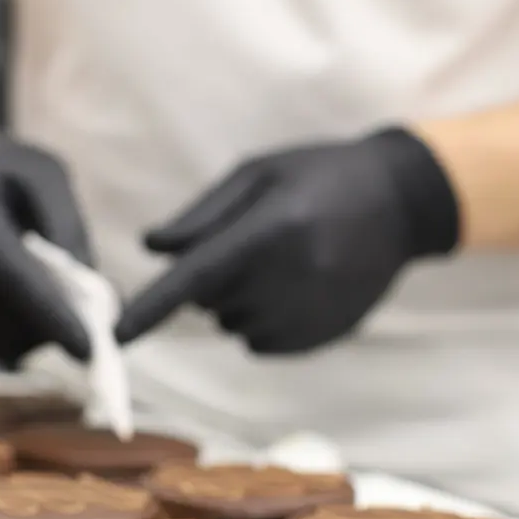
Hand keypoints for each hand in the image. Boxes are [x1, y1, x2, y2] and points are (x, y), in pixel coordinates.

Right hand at [0, 116, 91, 366]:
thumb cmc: (8, 171)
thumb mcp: (47, 176)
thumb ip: (69, 227)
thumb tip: (89, 290)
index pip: (13, 277)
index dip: (51, 316)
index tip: (88, 349)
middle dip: (46, 332)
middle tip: (86, 334)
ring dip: (28, 338)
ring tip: (57, 318)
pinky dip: (6, 338)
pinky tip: (28, 321)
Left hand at [116, 127, 458, 352]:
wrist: (401, 203)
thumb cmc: (321, 176)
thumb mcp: (261, 173)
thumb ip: (204, 214)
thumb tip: (152, 248)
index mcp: (271, 230)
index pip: (196, 278)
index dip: (152, 308)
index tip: (117, 335)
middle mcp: (289, 279)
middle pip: (210, 302)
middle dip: (214, 278)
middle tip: (255, 241)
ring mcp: (308, 313)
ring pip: (233, 326)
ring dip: (239, 301)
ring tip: (283, 262)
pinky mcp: (321, 337)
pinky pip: (261, 344)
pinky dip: (263, 321)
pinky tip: (297, 286)